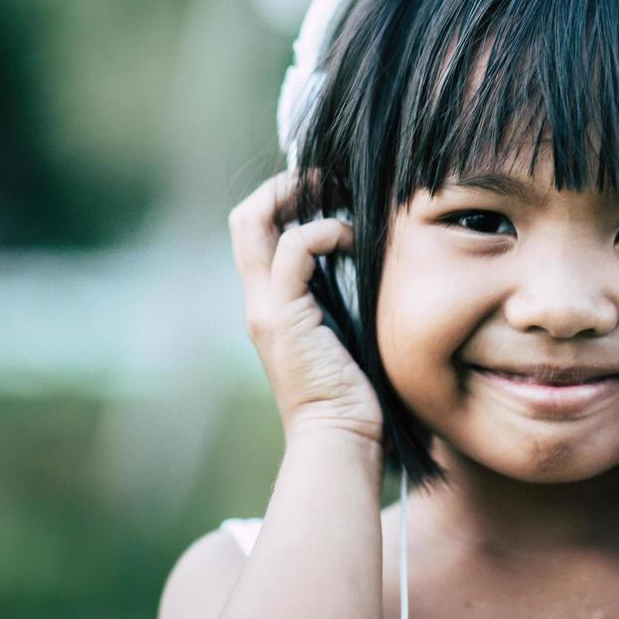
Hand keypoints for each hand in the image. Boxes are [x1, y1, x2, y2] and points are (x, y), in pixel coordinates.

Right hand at [228, 170, 382, 444]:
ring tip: (337, 191)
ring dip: (297, 196)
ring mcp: (267, 309)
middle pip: (244, 218)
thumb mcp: (349, 332)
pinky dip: (324, 231)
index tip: (327, 187)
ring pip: (254, 223)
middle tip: (326, 177)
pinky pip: (295, 249)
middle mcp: (260, 302)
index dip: (282, 199)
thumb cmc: (356, 395)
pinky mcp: (285, 317)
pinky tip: (353, 238)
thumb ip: (345, 297)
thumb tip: (373, 259)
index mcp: (272, 304)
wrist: (344, 441)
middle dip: (283, 185)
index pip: (255, 232)